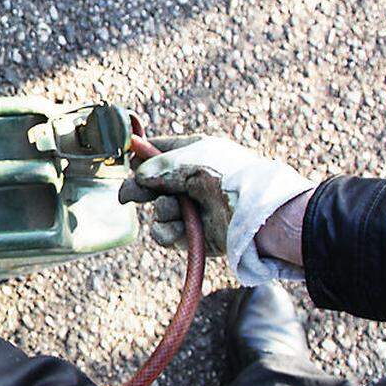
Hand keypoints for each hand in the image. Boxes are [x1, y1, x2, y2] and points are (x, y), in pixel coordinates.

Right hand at [117, 135, 314, 285]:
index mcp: (195, 155)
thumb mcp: (189, 161)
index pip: (160, 150)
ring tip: (177, 210)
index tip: (127, 157)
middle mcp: (192, 181)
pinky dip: (167, 233)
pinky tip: (178, 229)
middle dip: (139, 189)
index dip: (142, 154)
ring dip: (162, 211)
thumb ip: (157, 167)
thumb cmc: (227, 177)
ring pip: (157, 211)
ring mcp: (192, 209)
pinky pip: (166, 234)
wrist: (257, 214)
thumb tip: (138, 176)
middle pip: (151, 184)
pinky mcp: (194, 235)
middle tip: (127, 196)